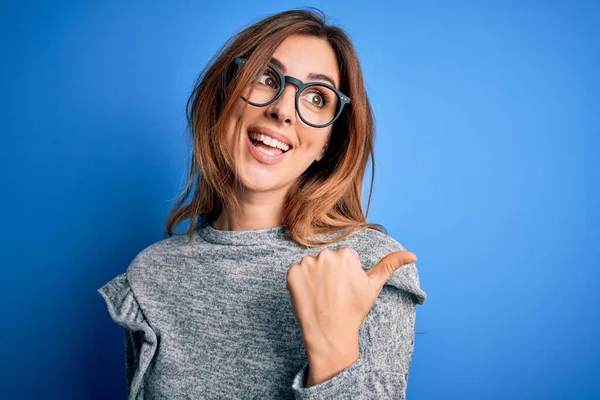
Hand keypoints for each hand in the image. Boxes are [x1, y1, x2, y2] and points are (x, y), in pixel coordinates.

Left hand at [286, 247, 416, 371]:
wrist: (330, 333)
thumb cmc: (353, 310)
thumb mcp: (374, 286)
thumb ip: (390, 265)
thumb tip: (413, 255)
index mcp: (346, 254)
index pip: (343, 258)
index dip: (344, 275)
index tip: (345, 290)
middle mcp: (326, 254)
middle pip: (327, 260)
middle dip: (329, 274)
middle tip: (333, 295)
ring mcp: (306, 263)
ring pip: (311, 266)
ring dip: (313, 278)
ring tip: (321, 296)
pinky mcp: (291, 274)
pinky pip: (295, 273)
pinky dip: (299, 284)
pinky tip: (308, 296)